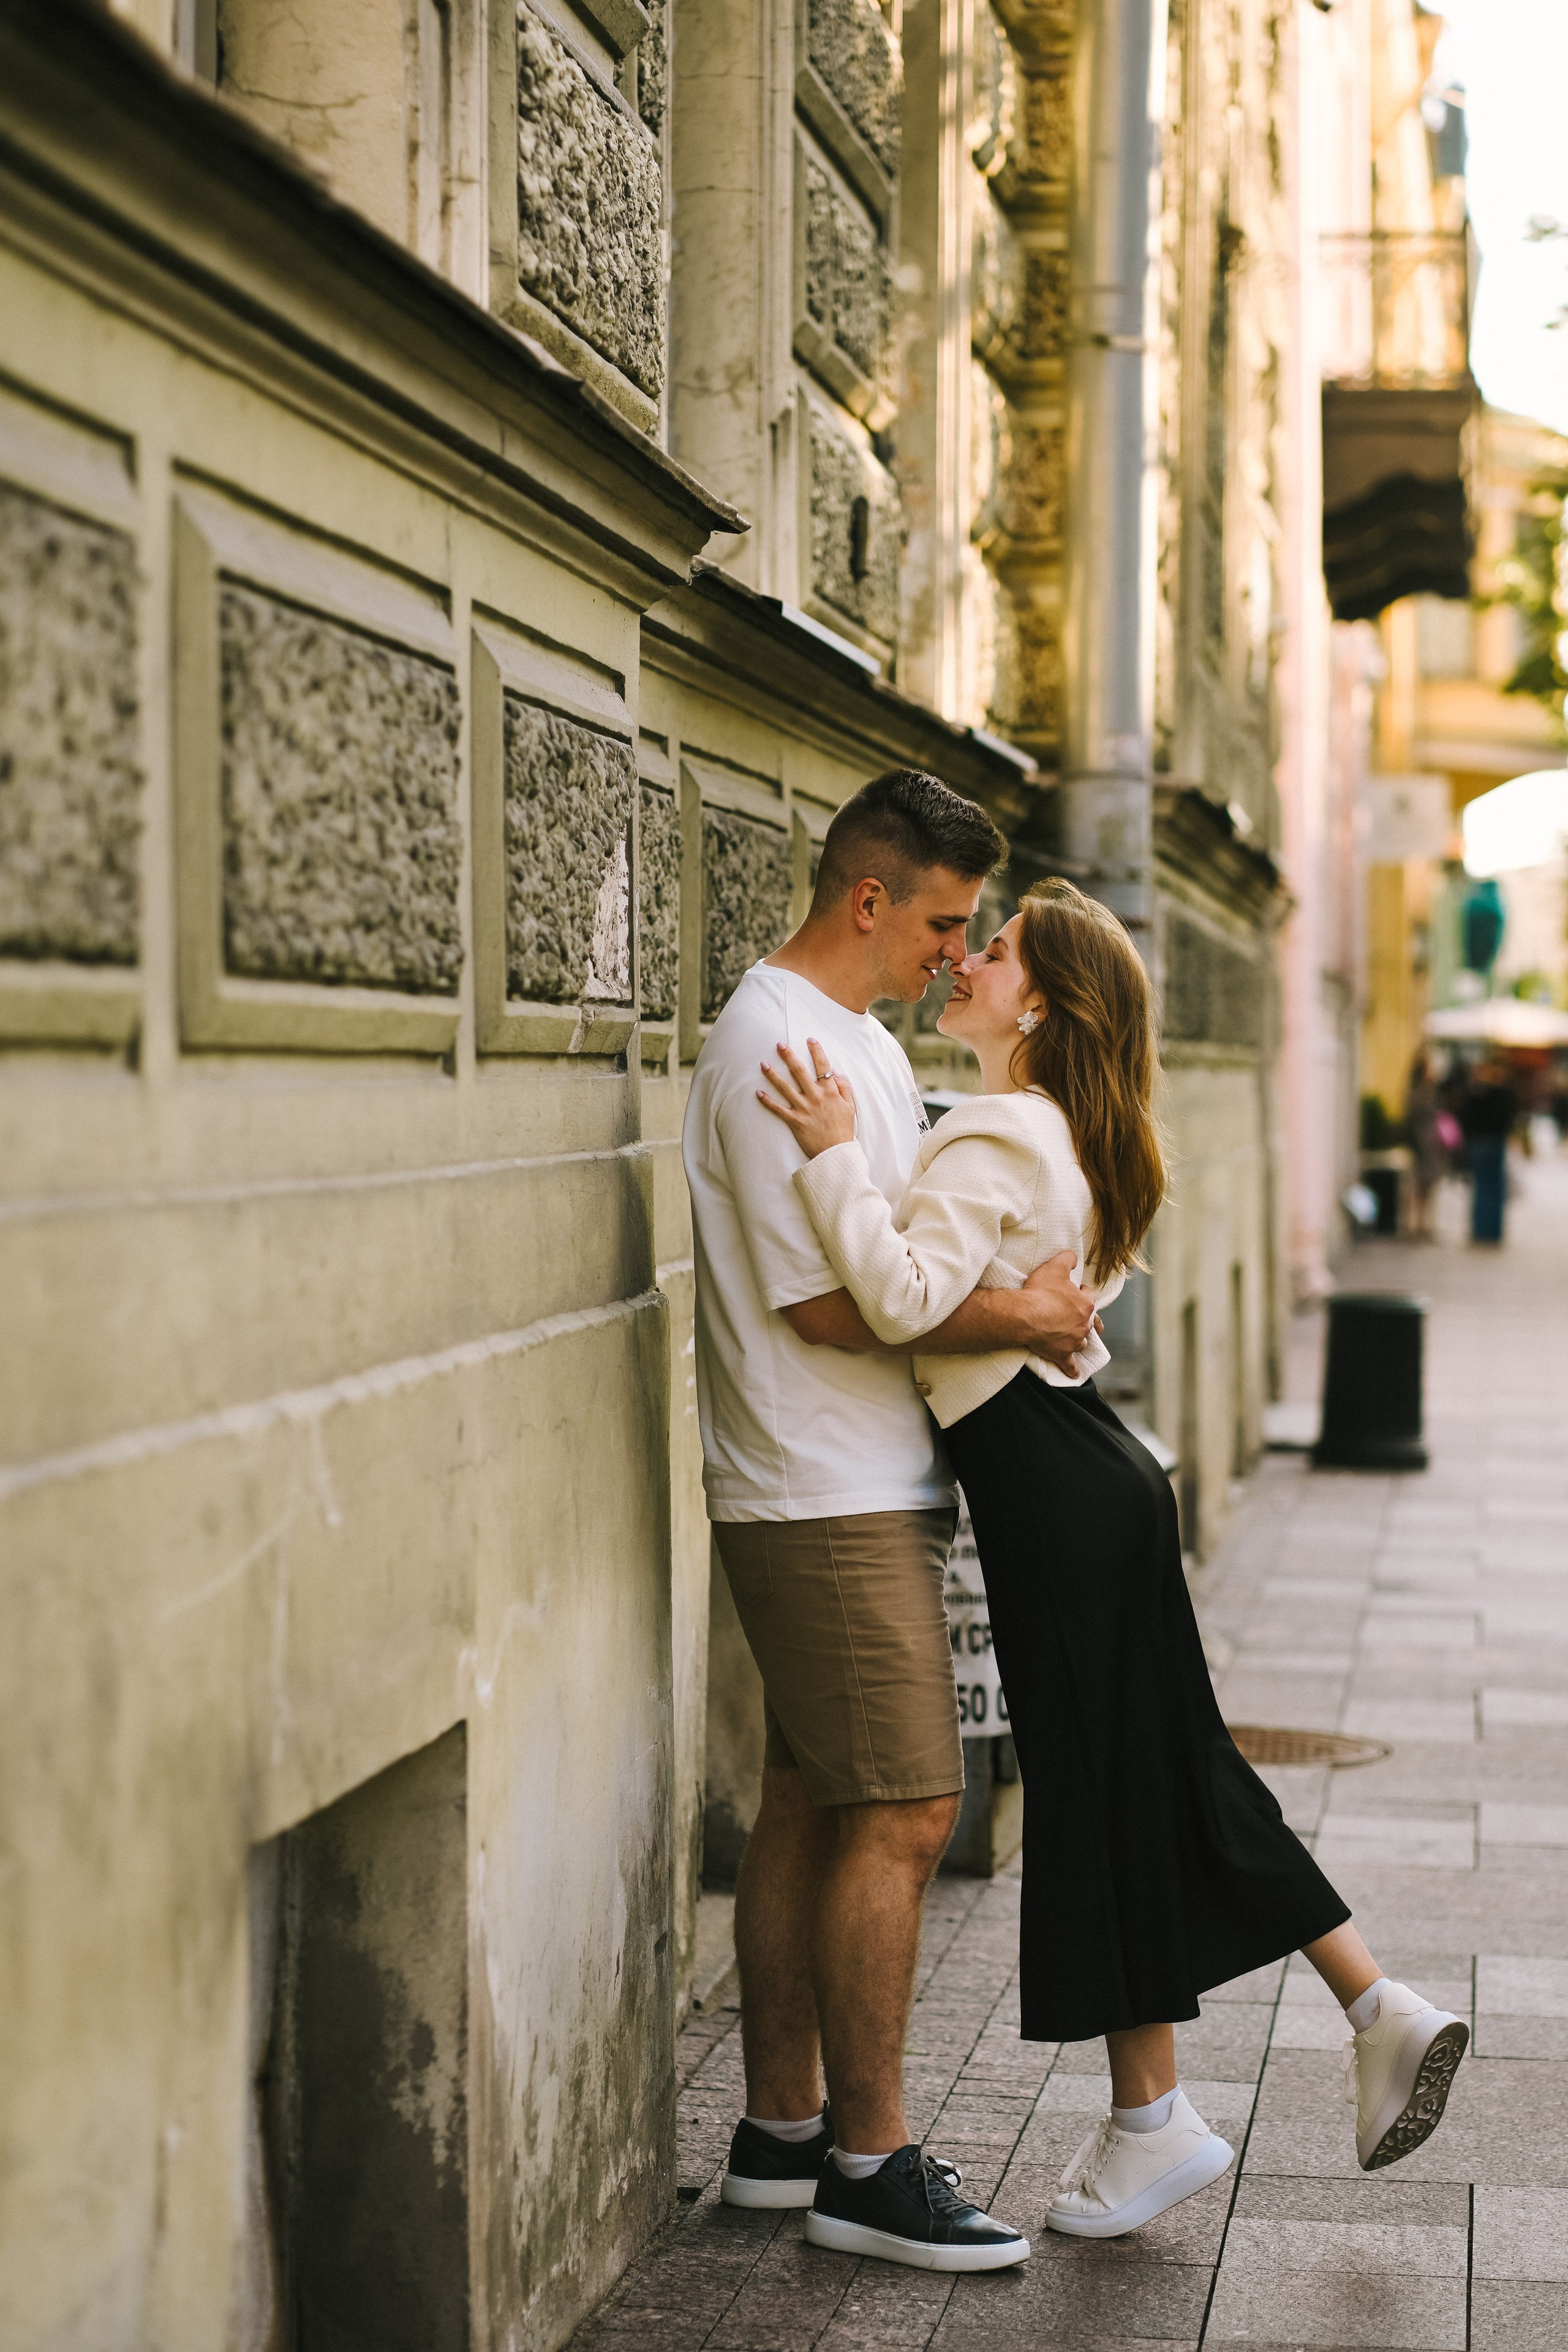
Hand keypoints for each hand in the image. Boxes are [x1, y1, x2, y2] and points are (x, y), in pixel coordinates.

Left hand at [757, 1039, 857, 1157]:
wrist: (836, 1153)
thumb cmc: (843, 1129)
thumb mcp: (850, 1106)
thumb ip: (843, 1087)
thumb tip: (835, 1071)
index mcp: (830, 1091)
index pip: (823, 1066)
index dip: (816, 1051)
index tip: (809, 1039)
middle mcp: (815, 1097)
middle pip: (799, 1071)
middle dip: (789, 1056)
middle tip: (779, 1044)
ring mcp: (803, 1108)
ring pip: (785, 1087)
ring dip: (772, 1075)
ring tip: (762, 1064)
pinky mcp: (794, 1121)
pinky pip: (778, 1109)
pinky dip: (767, 1101)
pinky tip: (758, 1092)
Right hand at [1018, 1249, 1095, 1373]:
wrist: (1025, 1315)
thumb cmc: (1040, 1291)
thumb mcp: (1054, 1266)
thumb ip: (1068, 1258)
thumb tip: (1074, 1256)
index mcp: (1085, 1304)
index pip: (1089, 1296)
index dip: (1081, 1292)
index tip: (1073, 1290)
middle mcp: (1083, 1324)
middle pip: (1089, 1321)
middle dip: (1084, 1318)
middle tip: (1074, 1316)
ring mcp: (1074, 1341)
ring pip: (1082, 1342)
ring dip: (1079, 1340)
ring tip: (1073, 1338)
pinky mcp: (1062, 1355)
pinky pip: (1070, 1365)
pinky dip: (1073, 1369)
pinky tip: (1075, 1373)